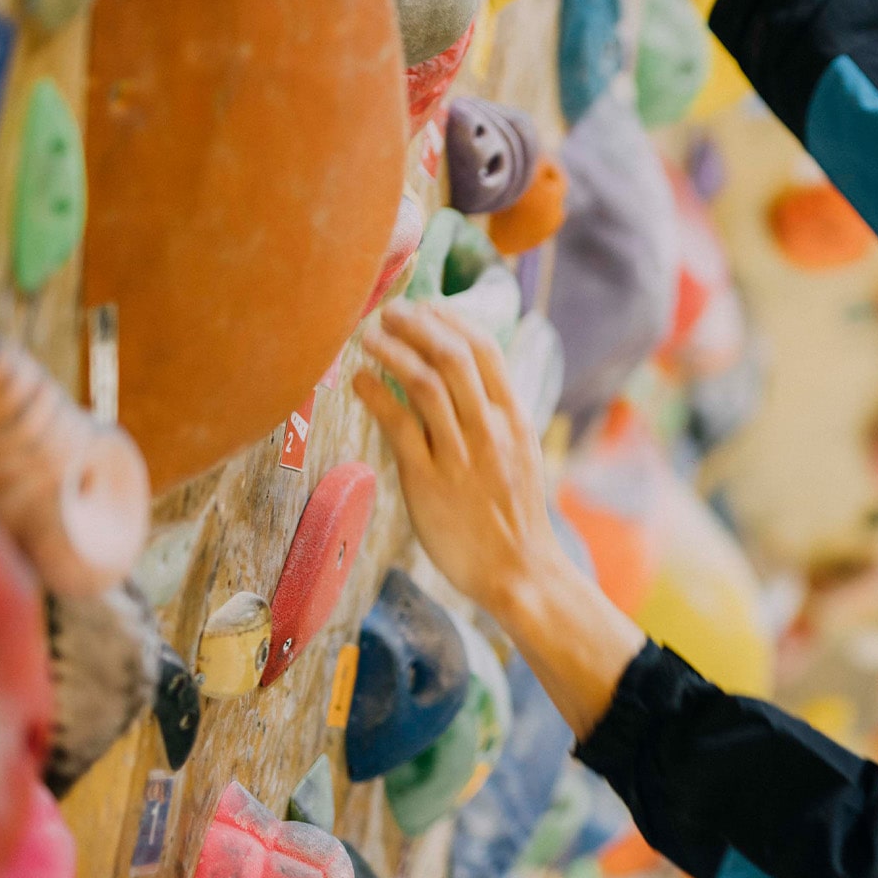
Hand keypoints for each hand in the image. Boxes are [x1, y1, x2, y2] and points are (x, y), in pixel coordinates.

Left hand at [355, 301, 566, 614]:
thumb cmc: (512, 515)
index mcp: (515, 420)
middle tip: (389, 311)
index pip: (486, 351)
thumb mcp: (519, 455)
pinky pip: (400, 427)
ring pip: (426, 384)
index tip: (426, 307)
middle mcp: (491, 431)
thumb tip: (465, 384)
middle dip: (418, 325)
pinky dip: (376, 395)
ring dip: (393, 351)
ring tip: (368, 337)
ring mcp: (460, 456)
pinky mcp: (429, 483)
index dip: (452, 321)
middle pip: (454, 357)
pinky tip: (358, 381)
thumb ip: (495, 418)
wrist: (519, 570)